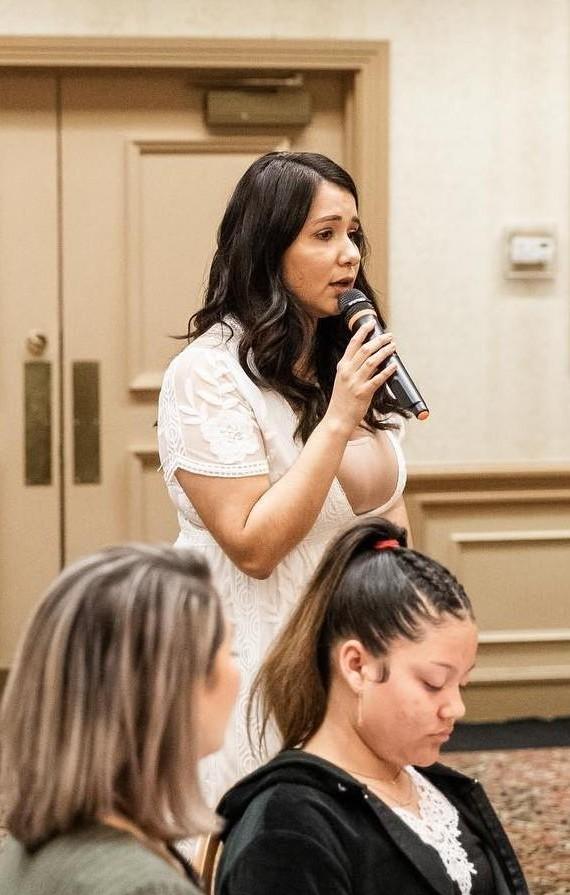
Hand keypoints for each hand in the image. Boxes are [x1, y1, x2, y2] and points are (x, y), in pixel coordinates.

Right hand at [325, 320, 396, 434]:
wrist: (337, 419)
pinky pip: (378, 379)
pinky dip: (387, 370)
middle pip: (365, 350)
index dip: (363, 332)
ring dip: (384, 352)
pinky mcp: (363, 393)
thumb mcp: (342, 380)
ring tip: (393, 347)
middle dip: (379, 340)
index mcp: (342, 367)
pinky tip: (394, 365)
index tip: (371, 323)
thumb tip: (371, 358)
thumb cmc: (341, 400)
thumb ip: (353, 368)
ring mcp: (355, 382)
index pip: (353, 344)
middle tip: (389, 336)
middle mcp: (347, 372)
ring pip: (372, 361)